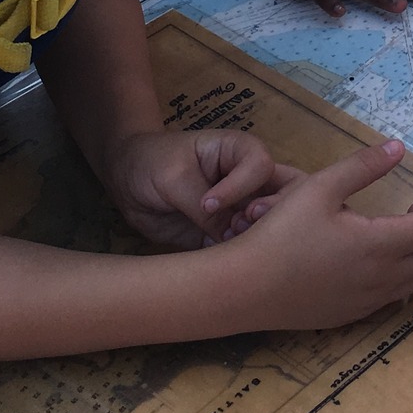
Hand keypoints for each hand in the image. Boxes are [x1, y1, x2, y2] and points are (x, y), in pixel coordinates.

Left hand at [104, 129, 301, 250]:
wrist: (126, 181)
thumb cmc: (151, 163)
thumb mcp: (174, 178)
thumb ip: (201, 206)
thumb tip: (228, 238)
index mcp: (240, 152)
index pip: (261, 167)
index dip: (241, 188)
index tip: (206, 204)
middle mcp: (249, 182)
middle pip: (285, 195)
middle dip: (268, 216)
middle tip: (237, 229)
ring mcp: (241, 209)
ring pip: (270, 226)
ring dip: (254, 239)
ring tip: (224, 244)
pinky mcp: (228, 234)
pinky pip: (245, 248)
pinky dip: (237, 257)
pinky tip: (217, 260)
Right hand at [235, 138, 412, 326]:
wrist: (244, 289)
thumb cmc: (279, 233)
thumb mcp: (319, 188)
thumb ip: (362, 166)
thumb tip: (399, 147)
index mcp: (381, 245)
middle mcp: (385, 278)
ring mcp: (370, 301)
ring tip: (409, 217)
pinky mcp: (354, 313)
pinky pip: (398, 291)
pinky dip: (407, 266)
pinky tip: (382, 249)